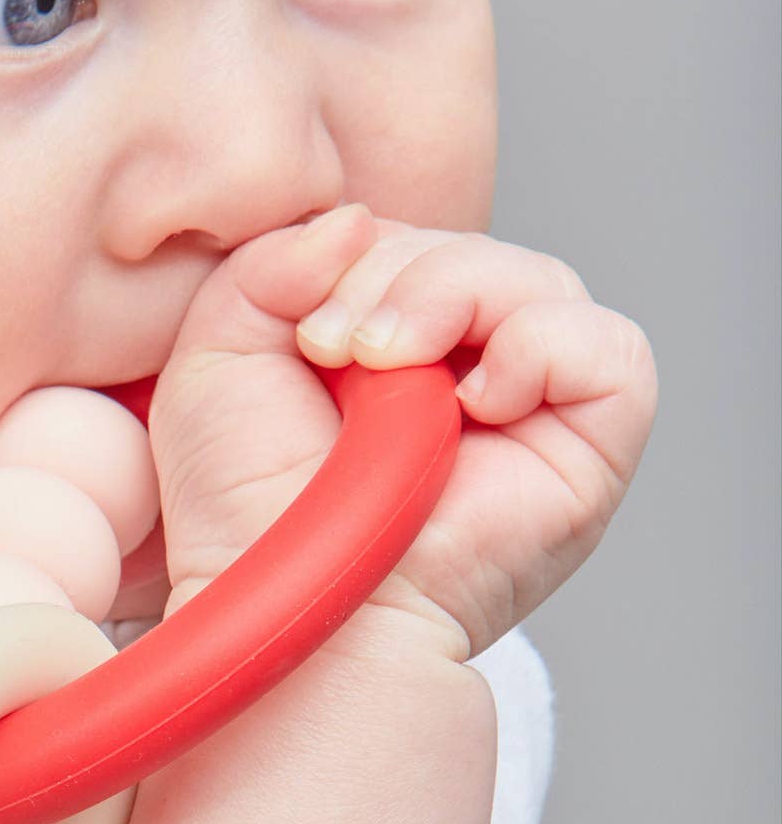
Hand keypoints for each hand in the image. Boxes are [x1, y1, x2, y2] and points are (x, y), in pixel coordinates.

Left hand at [150, 204, 657, 662]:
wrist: (285, 603)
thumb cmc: (244, 509)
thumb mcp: (218, 357)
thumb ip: (268, 263)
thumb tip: (356, 220)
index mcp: (387, 346)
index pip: (402, 242)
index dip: (353, 259)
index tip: (299, 331)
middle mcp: (467, 368)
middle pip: (465, 250)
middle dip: (391, 277)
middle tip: (331, 348)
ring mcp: (534, 404)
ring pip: (532, 279)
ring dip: (447, 297)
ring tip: (384, 367)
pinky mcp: (592, 442)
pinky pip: (605, 347)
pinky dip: (537, 348)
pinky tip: (472, 403)